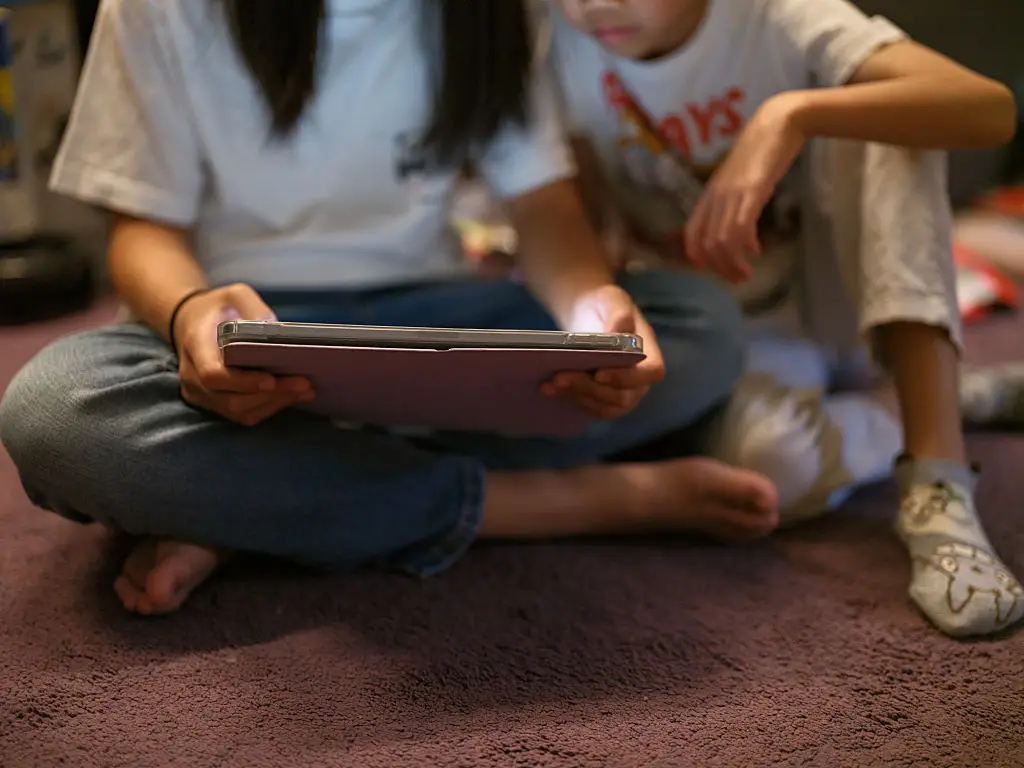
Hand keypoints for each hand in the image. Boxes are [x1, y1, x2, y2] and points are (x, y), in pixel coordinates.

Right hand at [174, 283, 313, 425]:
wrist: (192, 322)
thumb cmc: (218, 307)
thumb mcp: (235, 295)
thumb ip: (253, 308)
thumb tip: (276, 330)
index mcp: (195, 345)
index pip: (213, 374)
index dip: (243, 382)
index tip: (272, 379)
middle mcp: (192, 375)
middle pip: (232, 398)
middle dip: (272, 395)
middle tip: (304, 384)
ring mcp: (200, 393)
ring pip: (239, 411)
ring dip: (274, 403)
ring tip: (305, 390)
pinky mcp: (213, 403)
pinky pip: (241, 414)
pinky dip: (268, 407)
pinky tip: (292, 396)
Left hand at [543, 285, 665, 418]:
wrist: (587, 314)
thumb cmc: (605, 306)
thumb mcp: (612, 301)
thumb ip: (619, 315)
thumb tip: (619, 331)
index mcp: (650, 355)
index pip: (650, 373)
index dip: (627, 378)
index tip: (600, 373)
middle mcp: (639, 381)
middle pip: (622, 396)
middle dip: (590, 388)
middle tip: (562, 376)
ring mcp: (621, 393)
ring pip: (604, 407)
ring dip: (577, 396)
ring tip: (553, 382)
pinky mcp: (601, 399)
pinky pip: (588, 407)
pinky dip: (568, 398)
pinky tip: (548, 387)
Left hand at [685, 93, 805, 282]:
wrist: (777, 123)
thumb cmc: (760, 153)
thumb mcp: (740, 182)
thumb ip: (736, 205)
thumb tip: (744, 236)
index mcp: (709, 194)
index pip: (692, 231)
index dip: (696, 254)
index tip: (708, 269)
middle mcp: (715, 196)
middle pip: (707, 243)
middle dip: (720, 267)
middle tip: (737, 279)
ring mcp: (732, 193)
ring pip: (722, 240)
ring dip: (733, 263)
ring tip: (746, 274)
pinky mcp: (751, 191)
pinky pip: (740, 226)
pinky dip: (745, 245)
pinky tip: (755, 250)